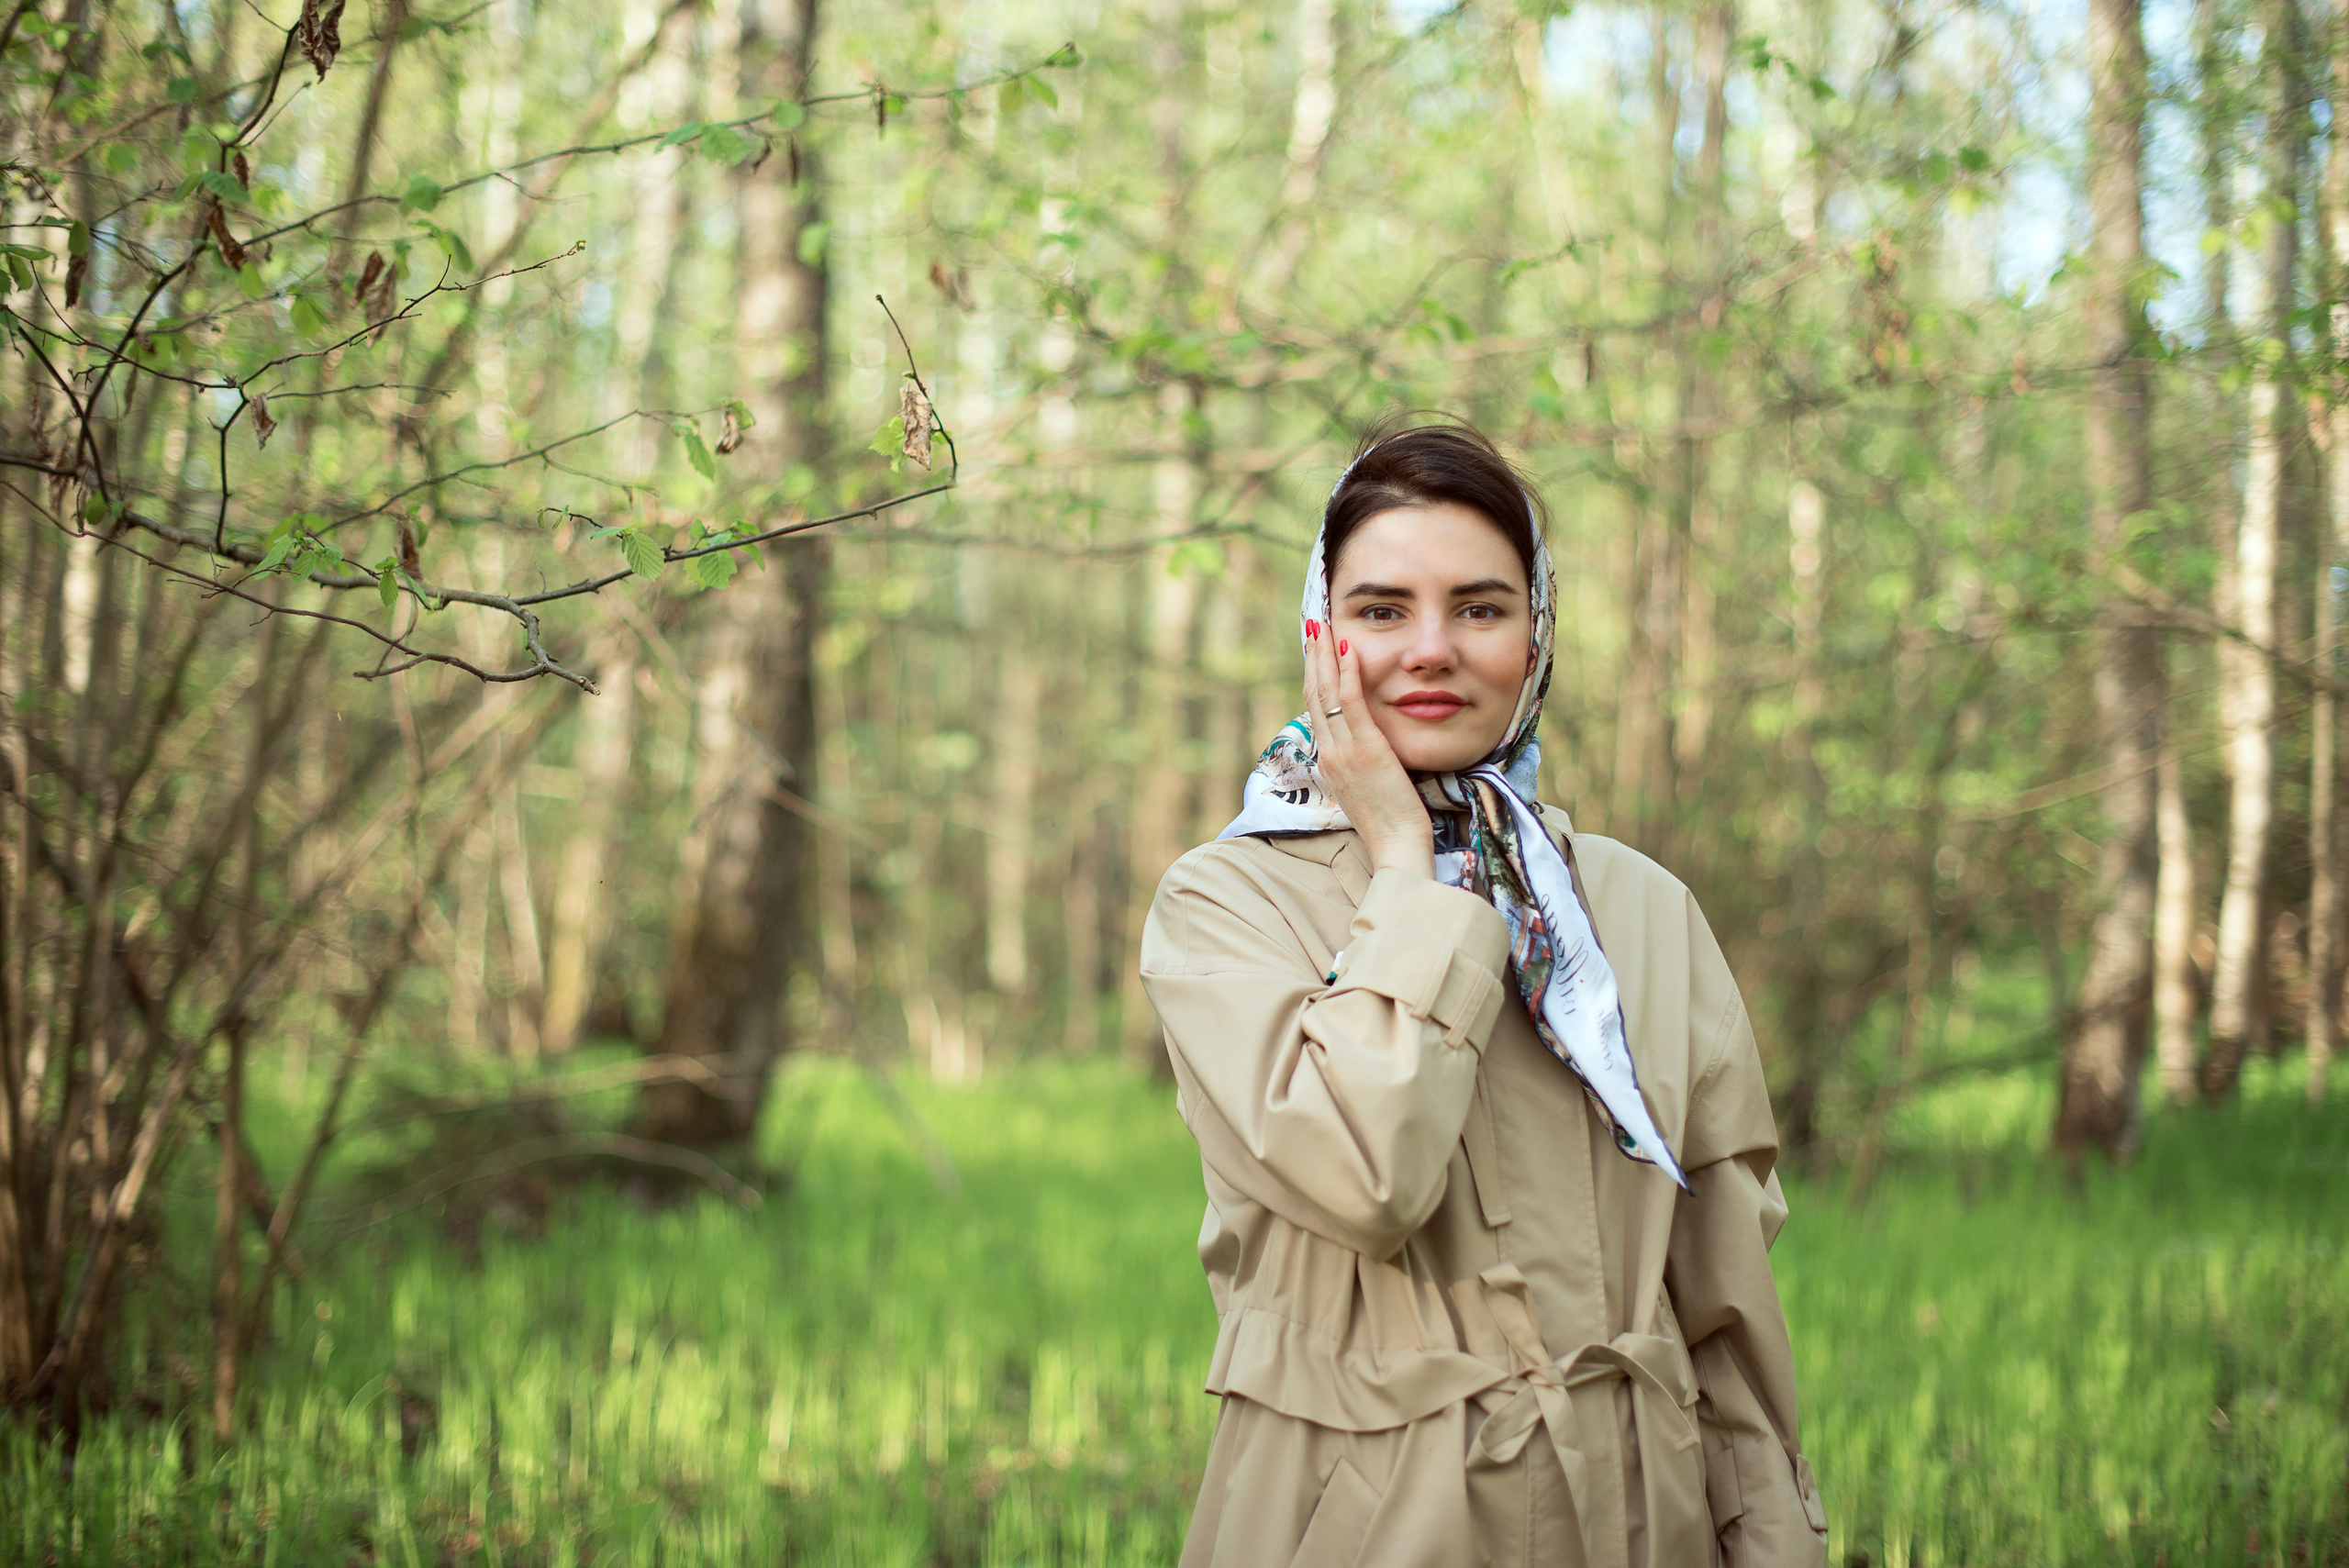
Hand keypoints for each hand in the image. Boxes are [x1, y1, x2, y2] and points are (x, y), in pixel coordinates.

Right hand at [1305, 619, 1433, 878]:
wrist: (1395, 848)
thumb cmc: (1391, 824)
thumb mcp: (1369, 788)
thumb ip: (1363, 762)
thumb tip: (1367, 744)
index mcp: (1328, 761)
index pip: (1316, 709)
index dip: (1313, 676)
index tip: (1314, 651)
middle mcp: (1329, 752)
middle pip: (1313, 694)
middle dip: (1312, 657)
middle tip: (1312, 625)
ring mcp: (1343, 750)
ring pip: (1325, 692)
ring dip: (1324, 654)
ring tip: (1323, 625)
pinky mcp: (1366, 749)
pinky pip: (1352, 702)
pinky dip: (1348, 672)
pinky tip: (1349, 648)